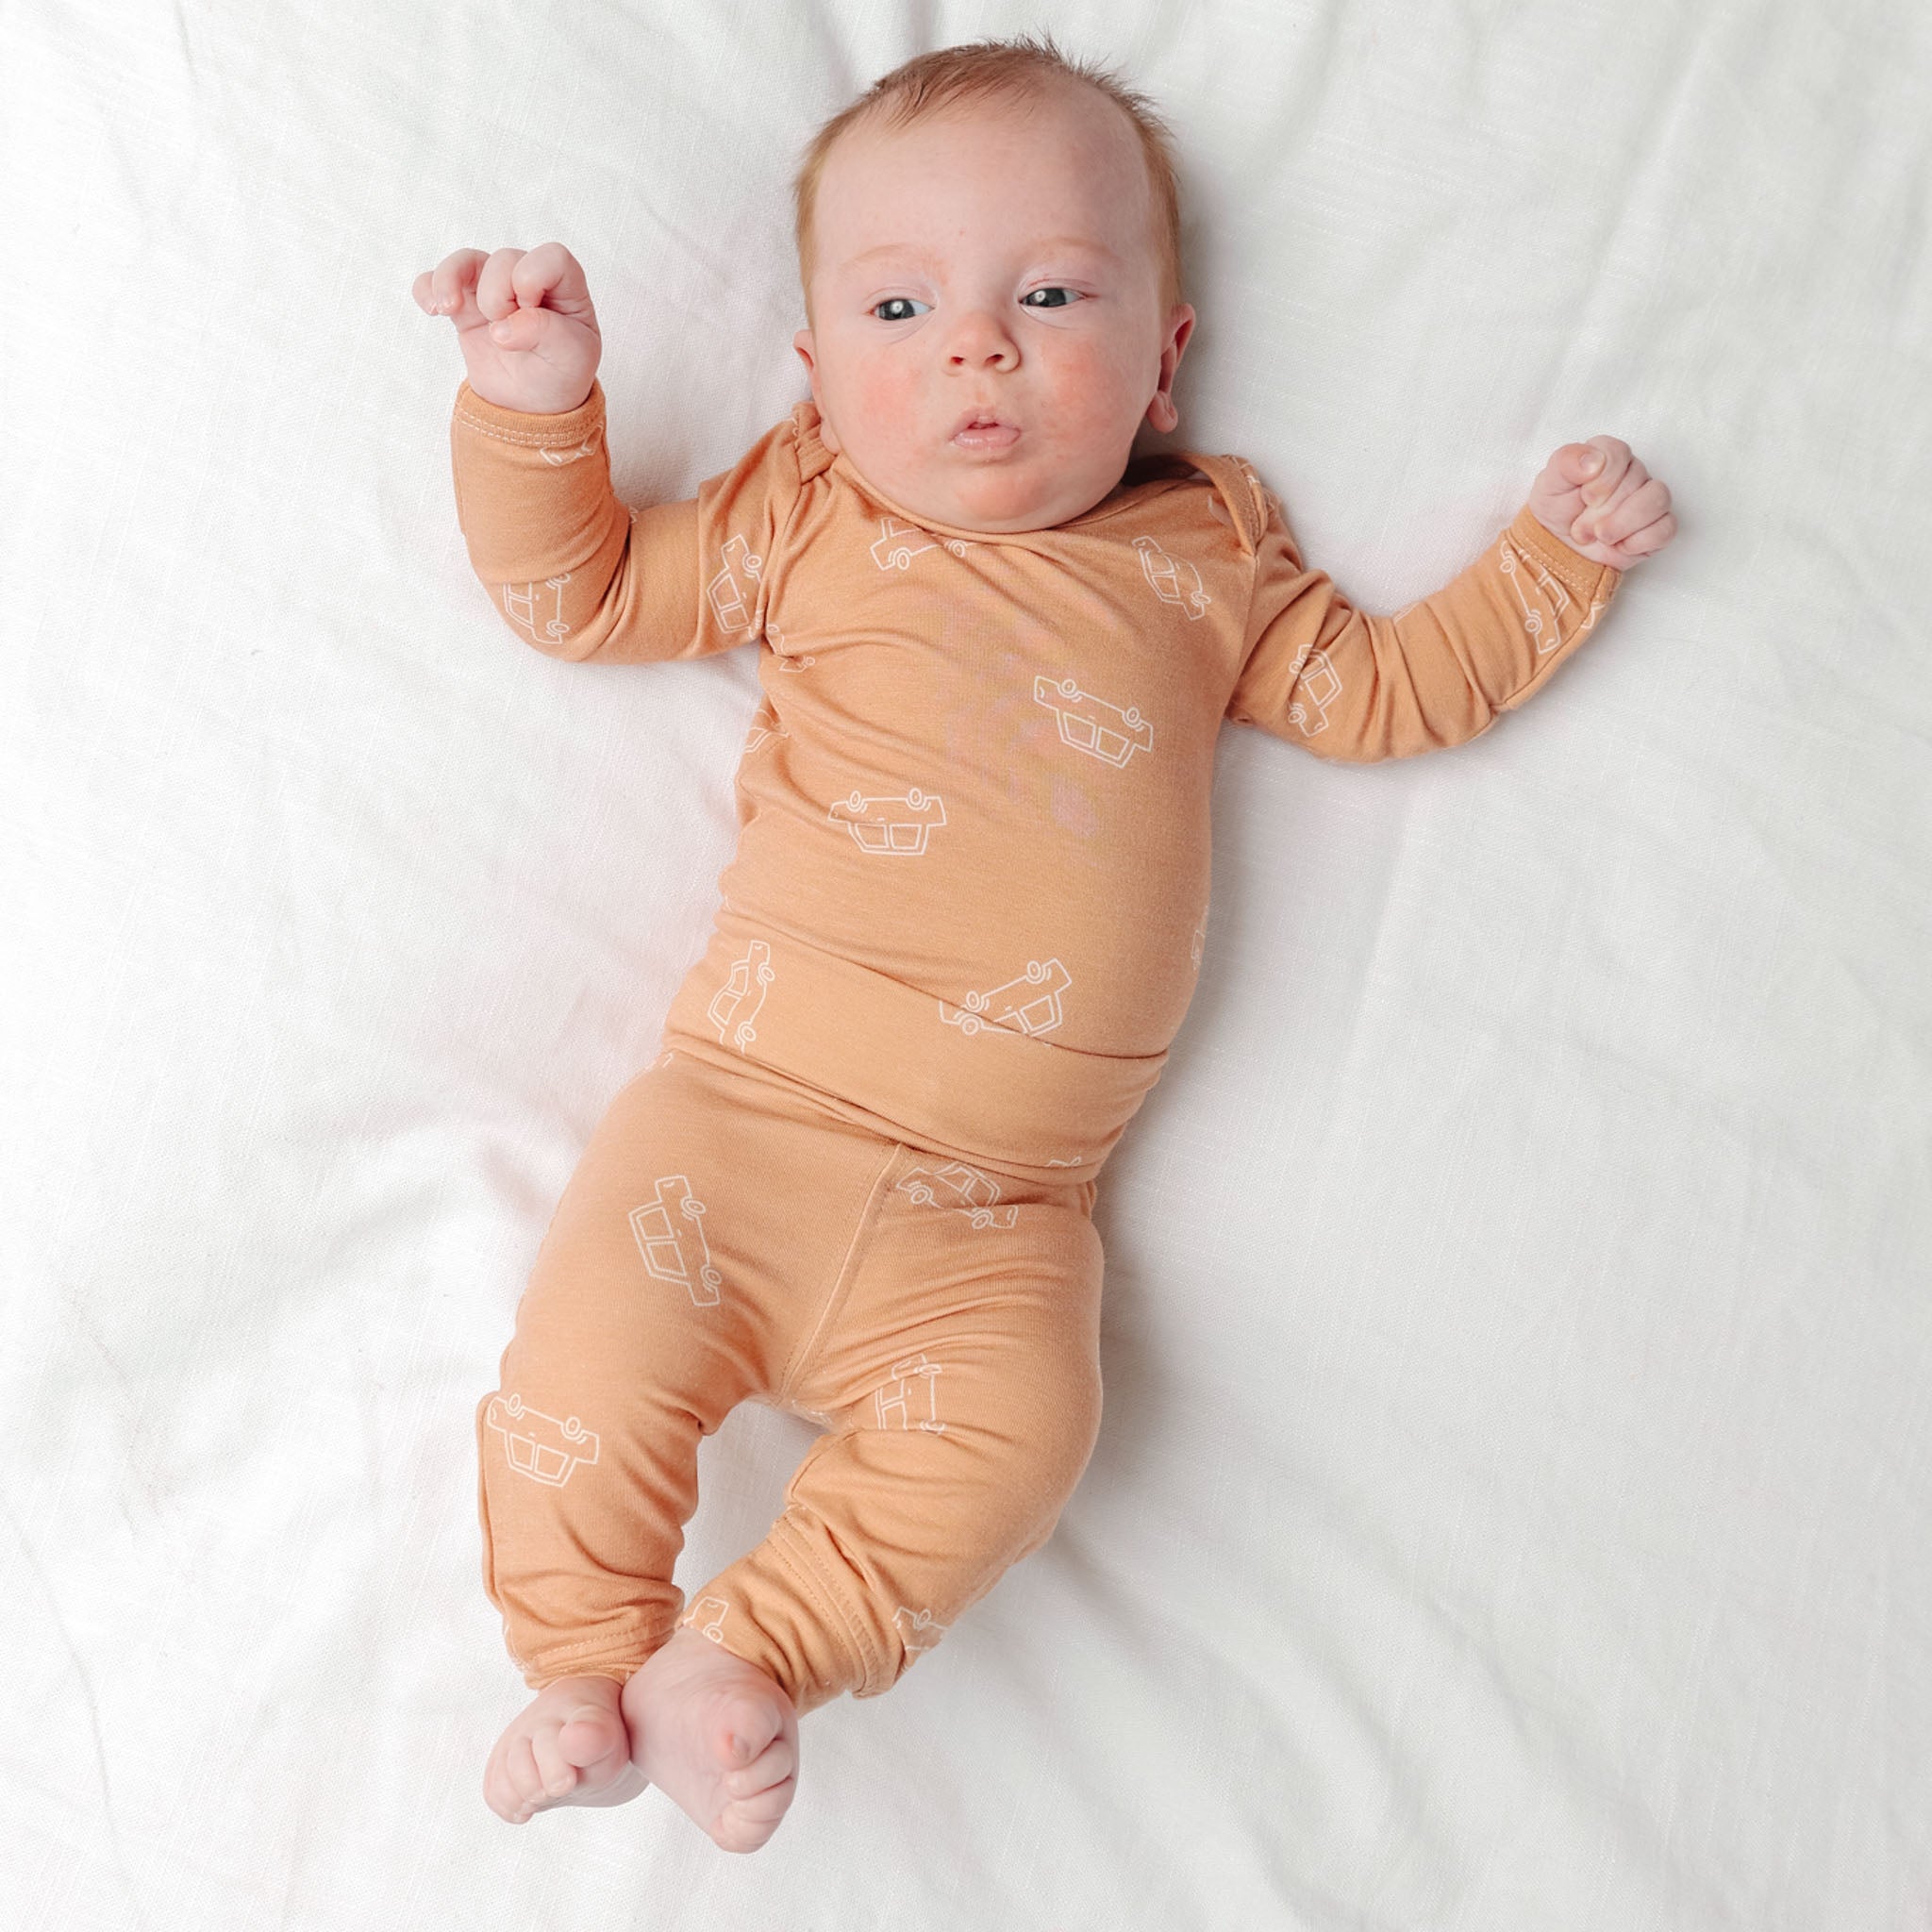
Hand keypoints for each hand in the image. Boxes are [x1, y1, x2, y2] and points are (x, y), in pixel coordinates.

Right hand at [412, 242, 602, 415]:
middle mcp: (527, 280)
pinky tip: (433, 310)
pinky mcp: (464, 306)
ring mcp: (492, 290)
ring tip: (449, 309)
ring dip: (452, 279)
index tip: (530, 309)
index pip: (551, 258)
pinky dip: (427, 288)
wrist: (530, 404)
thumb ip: (546, 334)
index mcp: (564, 287)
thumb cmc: (559, 374)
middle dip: (499, 295)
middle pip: (504, 259)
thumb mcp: (572, 358)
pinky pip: (435, 281)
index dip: (534, 277)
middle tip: (505, 333)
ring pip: (466, 260)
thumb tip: (502, 329)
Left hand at [1527, 437, 1676, 568]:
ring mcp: (1648, 499)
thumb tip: (1594, 459)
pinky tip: (1618, 545)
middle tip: (1580, 527)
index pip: (1619, 454)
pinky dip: (1638, 541)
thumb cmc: (1557, 510)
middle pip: (1636, 480)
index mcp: (1609, 455)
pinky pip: (1666, 528)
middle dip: (1602, 511)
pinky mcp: (1657, 527)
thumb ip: (1566, 462)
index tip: (1584, 498)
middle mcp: (1633, 473)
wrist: (1559, 547)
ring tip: (1600, 536)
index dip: (1602, 480)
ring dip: (1623, 523)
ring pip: (1658, 499)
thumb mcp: (1549, 484)